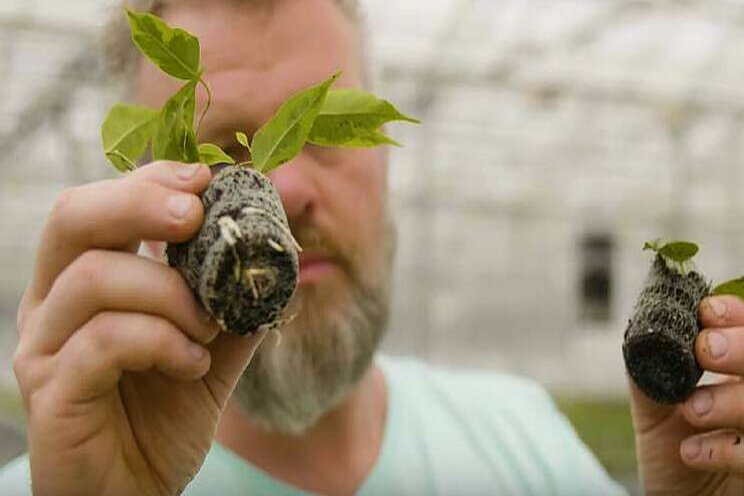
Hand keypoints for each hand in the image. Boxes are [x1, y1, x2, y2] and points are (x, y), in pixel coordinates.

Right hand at [14, 162, 265, 495]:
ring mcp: (45, 347)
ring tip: (207, 328)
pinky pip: (104, 341)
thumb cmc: (165, 414)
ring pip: (95, 278)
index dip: (150, 180)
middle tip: (193, 215)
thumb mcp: (211, 349)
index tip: (206, 177)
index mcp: (85, 282)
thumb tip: (276, 256)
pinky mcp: (52, 392)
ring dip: (170, 294)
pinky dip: (162, 342)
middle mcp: (53, 304)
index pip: (100, 206)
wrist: (136, 490)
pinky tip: (194, 364)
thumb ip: (235, 305)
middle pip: (73, 218)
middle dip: (140, 203)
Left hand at [630, 295, 743, 494]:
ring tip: (692, 411)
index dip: (736, 316)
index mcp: (739, 375)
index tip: (706, 313)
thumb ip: (650, 376)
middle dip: (742, 348)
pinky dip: (727, 449)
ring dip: (733, 400)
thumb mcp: (655, 413)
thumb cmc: (674, 455)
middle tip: (706, 350)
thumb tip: (639, 334)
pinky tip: (692, 452)